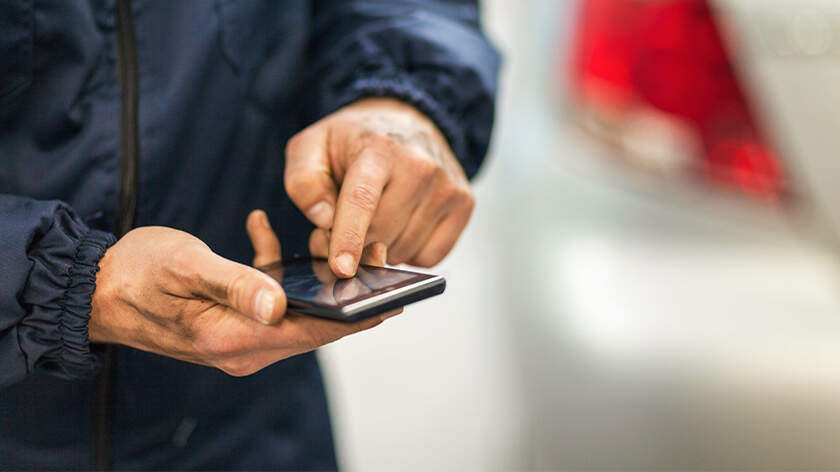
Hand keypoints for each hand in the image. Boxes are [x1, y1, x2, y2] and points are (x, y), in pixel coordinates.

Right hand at [88, 210, 397, 375]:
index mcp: (236, 339)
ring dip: (314, 277)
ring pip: (295, 309)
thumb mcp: (186, 268)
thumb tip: (280, 303)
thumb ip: (235, 284)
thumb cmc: (135, 274)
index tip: (396, 298)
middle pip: (313, 324)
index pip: (314, 331)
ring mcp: (237, 334)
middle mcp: (242, 346)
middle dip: (347, 293)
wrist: (91, 288)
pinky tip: (264, 229)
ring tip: (335, 240)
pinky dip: (272, 266)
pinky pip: (266, 296)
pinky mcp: (230, 318)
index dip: (358, 316)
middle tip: (378, 255)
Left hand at [285, 97, 474, 276]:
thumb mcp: (312, 147)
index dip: (349, 238)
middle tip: (346, 226)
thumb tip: (323, 219)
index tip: (341, 268)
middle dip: (357, 243)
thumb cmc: (353, 142)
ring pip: (404, 250)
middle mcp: (420, 166)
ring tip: (376, 219)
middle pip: (381, 234)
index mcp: (379, 148)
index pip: (362, 200)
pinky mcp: (464, 203)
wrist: (405, 121)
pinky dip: (410, 252)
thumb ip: (304, 182)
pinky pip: (430, 257)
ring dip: (383, 248)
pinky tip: (402, 225)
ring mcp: (447, 186)